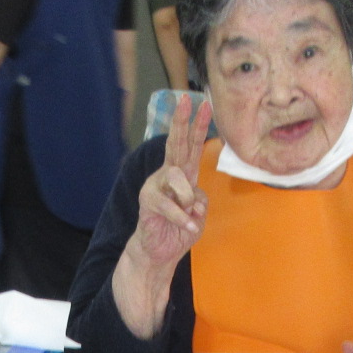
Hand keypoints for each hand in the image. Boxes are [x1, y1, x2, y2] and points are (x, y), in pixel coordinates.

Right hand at [111, 95, 212, 338]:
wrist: (159, 252)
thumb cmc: (179, 230)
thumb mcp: (199, 214)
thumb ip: (200, 201)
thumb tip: (193, 198)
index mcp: (183, 175)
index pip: (191, 147)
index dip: (198, 126)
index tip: (204, 105)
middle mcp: (168, 175)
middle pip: (177, 144)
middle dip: (183, 122)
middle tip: (187, 101)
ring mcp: (156, 186)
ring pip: (179, 177)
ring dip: (188, 198)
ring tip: (190, 216)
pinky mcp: (148, 201)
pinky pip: (172, 205)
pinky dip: (183, 218)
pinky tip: (189, 226)